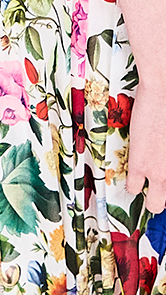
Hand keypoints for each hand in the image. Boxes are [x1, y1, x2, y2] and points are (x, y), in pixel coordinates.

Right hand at [125, 82, 165, 214]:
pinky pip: (134, 189)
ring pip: (156, 204)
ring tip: (147, 183)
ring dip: (151, 195)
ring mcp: (160, 171)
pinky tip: (134, 175)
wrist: (164, 89)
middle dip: (164, 198)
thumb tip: (164, 153)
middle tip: (160, 189)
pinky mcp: (141, 165)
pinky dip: (132, 185)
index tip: (164, 181)